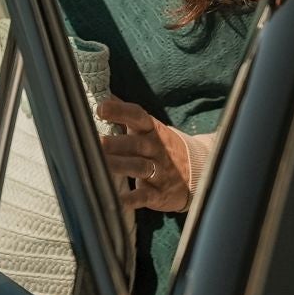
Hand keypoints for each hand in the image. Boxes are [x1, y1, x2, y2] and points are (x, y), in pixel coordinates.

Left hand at [95, 98, 192, 212]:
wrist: (197, 172)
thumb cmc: (161, 147)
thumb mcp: (149, 128)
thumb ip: (127, 114)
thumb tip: (105, 95)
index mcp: (152, 130)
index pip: (137, 116)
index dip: (120, 111)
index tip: (101, 108)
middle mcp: (156, 149)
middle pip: (136, 144)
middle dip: (116, 143)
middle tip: (96, 141)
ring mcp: (160, 171)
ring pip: (139, 167)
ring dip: (120, 166)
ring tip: (99, 165)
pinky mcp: (159, 193)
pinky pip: (145, 195)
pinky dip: (132, 199)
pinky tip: (118, 200)